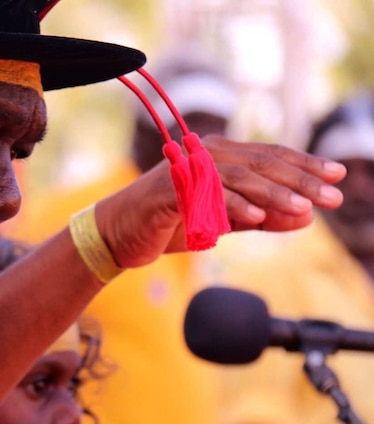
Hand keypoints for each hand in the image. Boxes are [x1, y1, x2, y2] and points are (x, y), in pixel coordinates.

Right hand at [96, 135, 345, 268]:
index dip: (304, 165)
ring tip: (302, 208)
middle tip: (331, 195)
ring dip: (272, 194)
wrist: (117, 235)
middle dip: (299, 179)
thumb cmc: (167, 225)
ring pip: (238, 177)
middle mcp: (203, 156)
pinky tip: (254, 218)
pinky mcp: (168, 191)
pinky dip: (231, 205)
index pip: (269, 156)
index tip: (337, 176)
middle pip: (260, 163)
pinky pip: (206, 195)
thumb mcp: (223, 223)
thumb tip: (306, 218)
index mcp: (218, 158)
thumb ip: (261, 218)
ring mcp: (185, 171)